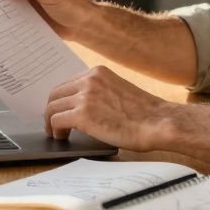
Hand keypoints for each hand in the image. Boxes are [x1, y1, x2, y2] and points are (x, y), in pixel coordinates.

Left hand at [43, 66, 173, 151]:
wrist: (158, 123)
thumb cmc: (145, 114)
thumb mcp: (119, 92)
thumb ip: (100, 93)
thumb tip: (81, 107)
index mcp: (98, 72)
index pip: (68, 83)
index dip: (62, 99)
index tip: (60, 110)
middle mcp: (89, 80)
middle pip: (56, 93)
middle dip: (52, 109)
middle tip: (54, 124)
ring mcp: (85, 96)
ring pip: (52, 107)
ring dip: (51, 122)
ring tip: (57, 133)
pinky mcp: (82, 114)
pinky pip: (56, 121)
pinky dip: (55, 130)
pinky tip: (62, 137)